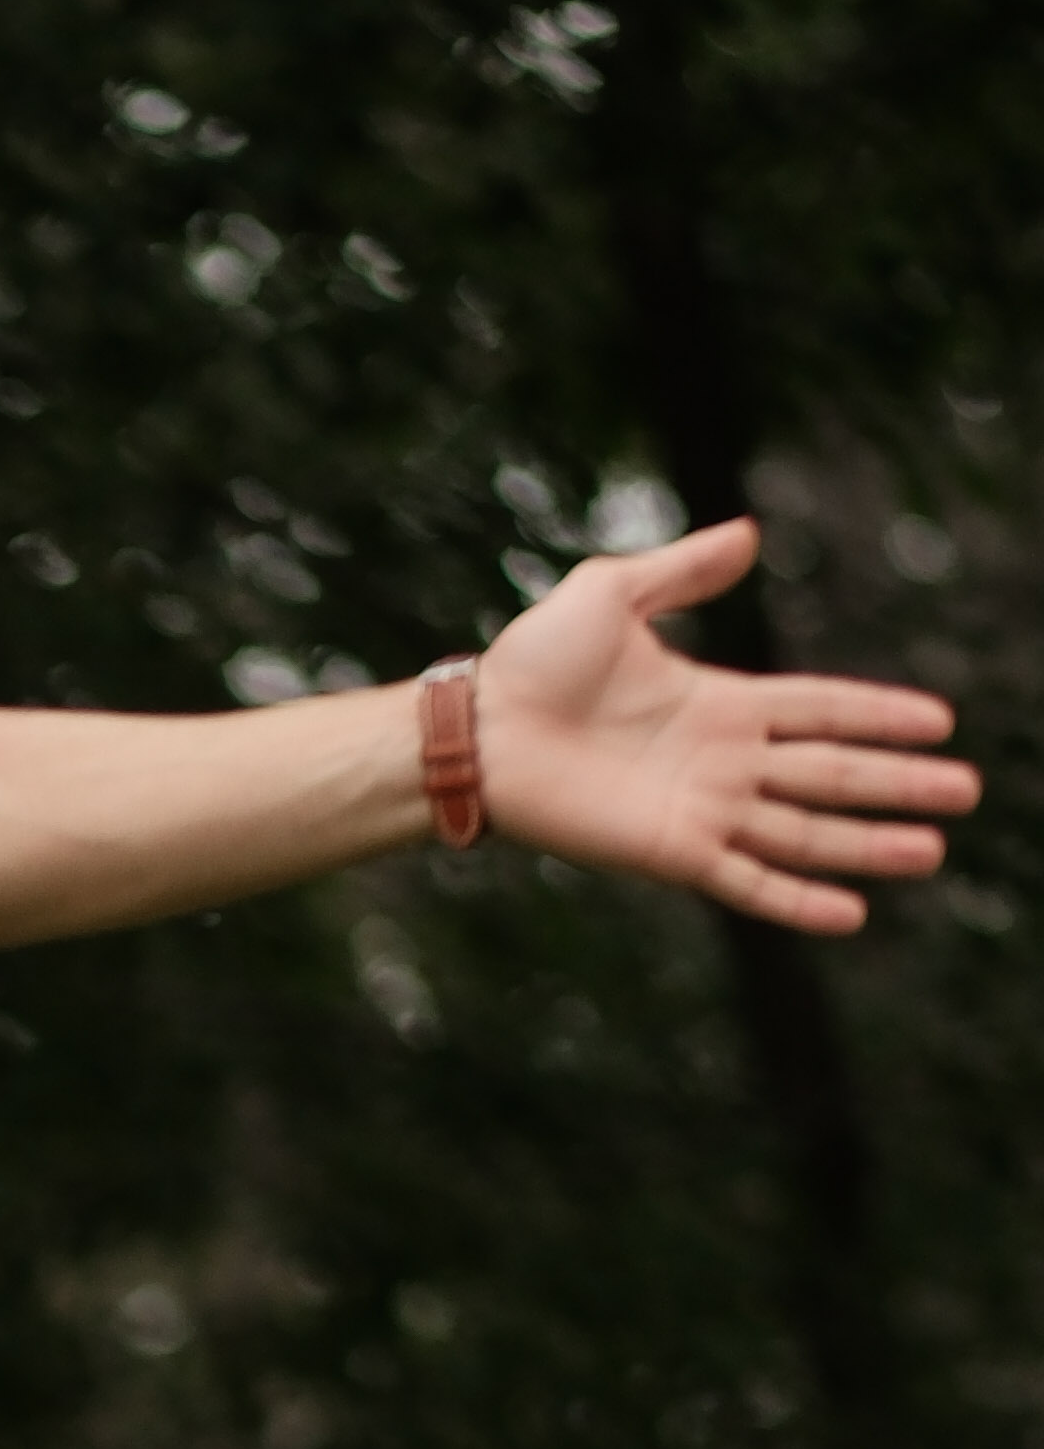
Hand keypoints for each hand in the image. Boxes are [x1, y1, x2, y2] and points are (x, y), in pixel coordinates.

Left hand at [481, 518, 980, 935]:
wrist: (481, 726)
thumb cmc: (535, 661)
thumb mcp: (614, 593)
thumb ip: (683, 569)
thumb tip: (750, 534)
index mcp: (723, 703)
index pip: (823, 709)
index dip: (880, 714)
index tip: (939, 721)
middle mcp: (725, 762)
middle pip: (834, 773)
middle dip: (899, 783)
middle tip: (965, 791)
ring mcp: (703, 810)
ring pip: (806, 832)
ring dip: (868, 844)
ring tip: (932, 851)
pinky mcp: (671, 852)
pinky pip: (747, 881)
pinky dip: (796, 900)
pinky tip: (849, 914)